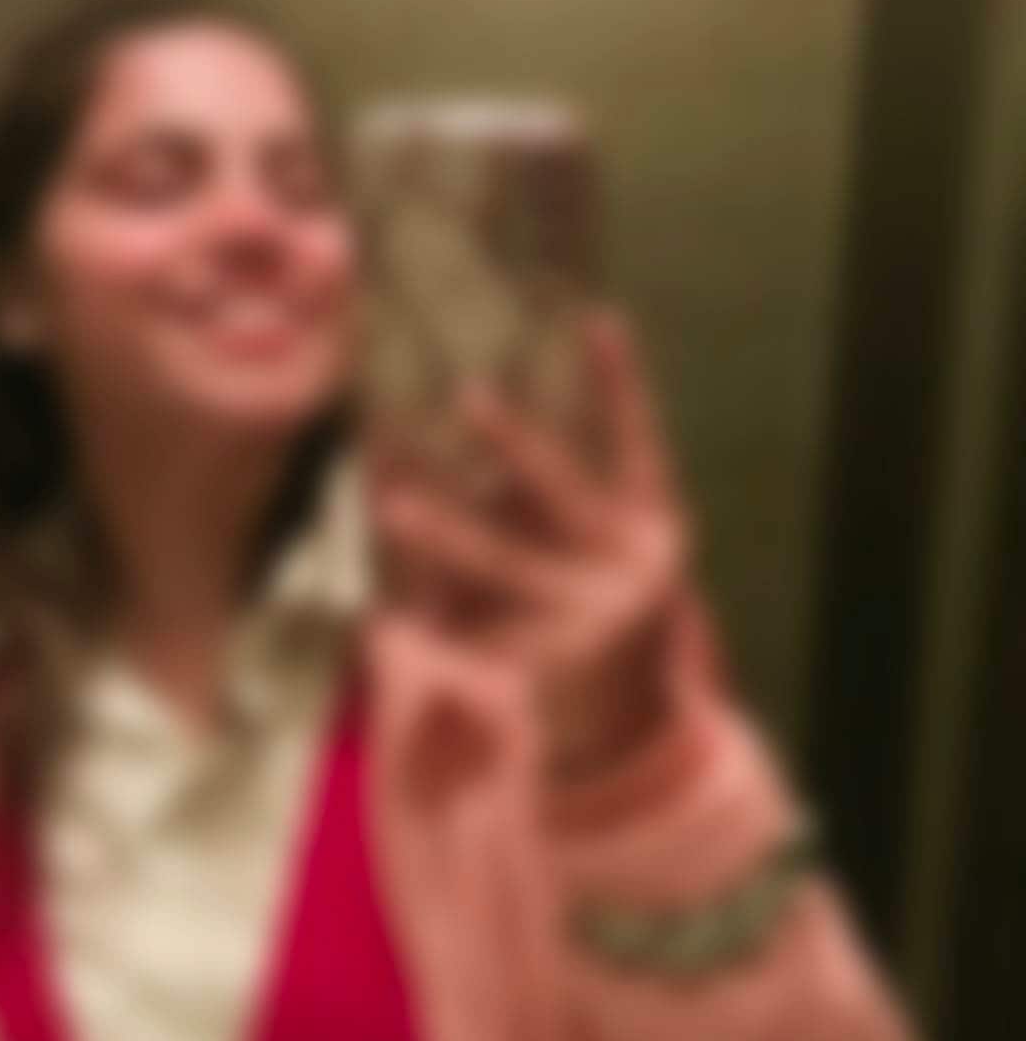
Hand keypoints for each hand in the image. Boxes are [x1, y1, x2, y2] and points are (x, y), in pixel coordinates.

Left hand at [374, 308, 694, 782]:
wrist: (631, 722)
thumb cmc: (609, 604)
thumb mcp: (612, 550)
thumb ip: (554, 504)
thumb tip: (469, 458)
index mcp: (653, 525)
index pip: (636, 442)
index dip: (621, 384)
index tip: (600, 318)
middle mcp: (628, 564)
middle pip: (561, 491)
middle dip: (514, 441)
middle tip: (468, 394)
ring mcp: (587, 614)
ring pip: (500, 562)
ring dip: (443, 531)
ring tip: (387, 502)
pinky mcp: (546, 662)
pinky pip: (470, 624)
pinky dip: (430, 614)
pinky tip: (390, 615)